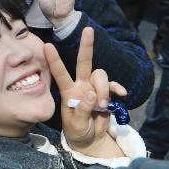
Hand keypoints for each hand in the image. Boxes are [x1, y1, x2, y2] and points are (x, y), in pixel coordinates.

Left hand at [45, 27, 127, 156]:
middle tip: (88, 30)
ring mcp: (95, 88)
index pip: (60, 73)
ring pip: (101, 76)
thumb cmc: (77, 131)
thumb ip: (81, 111)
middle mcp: (81, 85)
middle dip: (86, 45)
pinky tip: (121, 95)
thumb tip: (91, 95)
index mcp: (69, 92)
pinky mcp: (107, 94)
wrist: (90, 139)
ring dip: (104, 89)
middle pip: (84, 62)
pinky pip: (114, 85)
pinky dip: (117, 89)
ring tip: (103, 106)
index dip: (54, 60)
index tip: (47, 46)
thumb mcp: (75, 126)